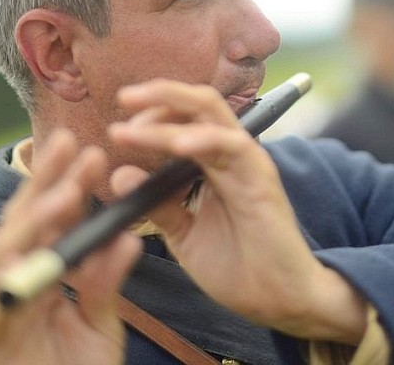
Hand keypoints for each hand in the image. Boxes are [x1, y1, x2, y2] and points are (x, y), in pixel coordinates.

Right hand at [0, 129, 141, 364]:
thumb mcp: (101, 324)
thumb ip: (106, 284)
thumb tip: (128, 238)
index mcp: (40, 277)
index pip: (52, 223)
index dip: (68, 186)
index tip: (93, 155)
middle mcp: (12, 286)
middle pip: (25, 224)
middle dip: (45, 182)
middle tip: (69, 142)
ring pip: (8, 250)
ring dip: (36, 217)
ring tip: (66, 189)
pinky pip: (0, 297)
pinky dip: (17, 269)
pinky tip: (34, 241)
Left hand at [108, 79, 366, 344]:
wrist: (275, 299)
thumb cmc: (235, 265)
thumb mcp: (184, 233)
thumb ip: (158, 203)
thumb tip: (121, 173)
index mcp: (214, 162)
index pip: (185, 118)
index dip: (152, 113)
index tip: (117, 127)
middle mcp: (231, 153)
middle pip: (198, 103)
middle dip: (159, 95)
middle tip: (121, 99)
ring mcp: (248, 161)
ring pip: (210, 116)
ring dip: (169, 114)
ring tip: (132, 128)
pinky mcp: (261, 177)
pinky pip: (233, 145)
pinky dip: (203, 139)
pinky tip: (176, 146)